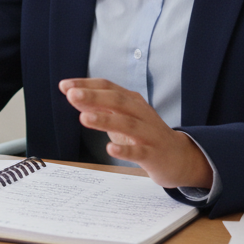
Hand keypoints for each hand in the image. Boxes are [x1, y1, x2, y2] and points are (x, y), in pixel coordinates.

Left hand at [59, 78, 212, 189]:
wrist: (178, 157)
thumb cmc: (144, 134)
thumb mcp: (121, 117)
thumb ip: (100, 106)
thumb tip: (72, 94)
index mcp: (132, 101)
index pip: (108, 87)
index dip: (87, 85)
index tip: (64, 86)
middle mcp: (141, 113)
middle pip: (117, 101)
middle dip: (94, 97)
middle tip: (71, 95)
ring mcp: (149, 133)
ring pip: (127, 124)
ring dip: (105, 120)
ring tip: (84, 118)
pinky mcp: (154, 154)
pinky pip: (139, 151)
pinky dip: (125, 149)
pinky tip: (110, 148)